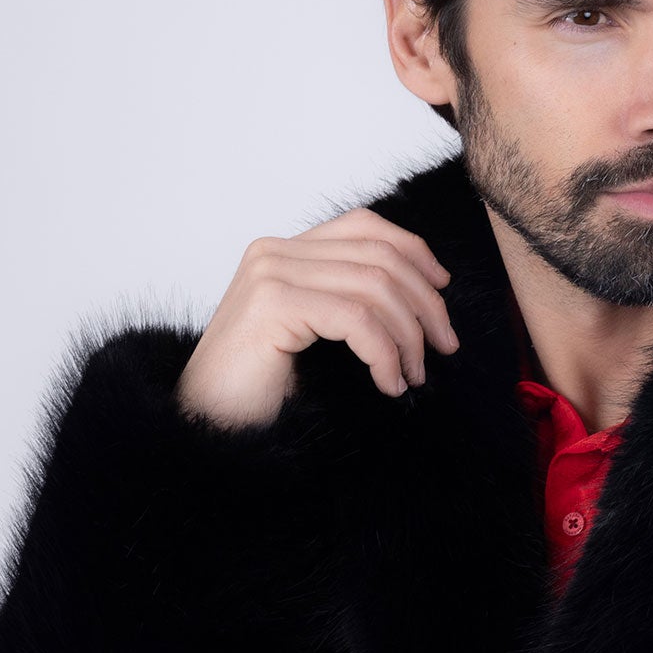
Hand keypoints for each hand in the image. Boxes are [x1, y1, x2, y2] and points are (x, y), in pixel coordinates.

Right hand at [175, 207, 459, 427]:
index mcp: (285, 253)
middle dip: (425, 303)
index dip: (414, 253)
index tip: (442, 290)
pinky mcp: (272, 305)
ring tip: (413, 376)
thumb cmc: (260, 391)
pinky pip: (356, 319)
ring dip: (408, 336)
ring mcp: (270, 274)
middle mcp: (275, 253)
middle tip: (444, 349)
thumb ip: (348, 302)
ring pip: (375, 287)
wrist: (207, 425)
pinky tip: (388, 384)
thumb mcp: (314, 335)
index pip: (365, 227)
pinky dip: (384, 353)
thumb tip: (423, 297)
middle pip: (379, 256)